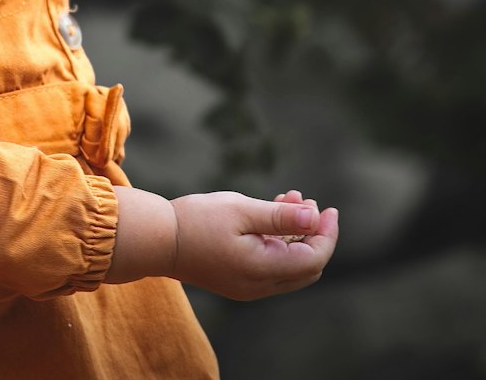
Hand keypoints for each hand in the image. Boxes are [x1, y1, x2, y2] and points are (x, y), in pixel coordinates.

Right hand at [170, 189, 338, 300]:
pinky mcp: (237, 280)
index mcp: (263, 270)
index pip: (313, 258)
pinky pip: (270, 265)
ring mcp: (248, 287)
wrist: (158, 240)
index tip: (328, 208)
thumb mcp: (241, 210)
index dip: (326, 234)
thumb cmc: (197, 220)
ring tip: (290, 199)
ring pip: (288, 265)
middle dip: (313, 233)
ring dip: (295, 234)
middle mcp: (259, 286)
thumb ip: (280, 216)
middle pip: (306, 267)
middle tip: (309, 202)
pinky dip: (278, 241)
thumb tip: (315, 216)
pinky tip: (271, 214)